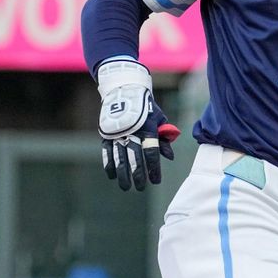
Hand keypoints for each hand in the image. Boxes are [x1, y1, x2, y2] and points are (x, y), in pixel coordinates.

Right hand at [97, 60, 180, 190]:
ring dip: (123, 174)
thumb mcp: (159, 118)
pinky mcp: (107, 133)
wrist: (125, 89)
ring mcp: (118, 132)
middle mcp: (132, 131)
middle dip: (138, 175)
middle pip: (135, 158)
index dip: (154, 168)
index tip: (156, 181)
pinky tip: (113, 176)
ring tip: (126, 187)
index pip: (151, 152)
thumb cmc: (146, 106)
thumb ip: (164, 137)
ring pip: (120, 157)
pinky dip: (109, 165)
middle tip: (141, 187)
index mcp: (148, 128)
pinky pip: (107, 152)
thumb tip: (170, 157)